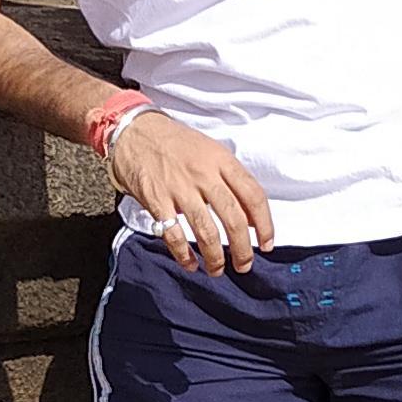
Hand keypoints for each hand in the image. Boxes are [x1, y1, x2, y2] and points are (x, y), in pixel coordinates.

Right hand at [109, 107, 275, 273]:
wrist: (134, 130)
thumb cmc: (176, 143)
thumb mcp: (210, 151)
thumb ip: (230, 180)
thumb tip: (251, 217)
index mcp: (221, 160)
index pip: (253, 195)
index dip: (265, 224)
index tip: (267, 244)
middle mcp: (204, 174)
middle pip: (233, 218)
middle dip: (242, 249)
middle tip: (245, 265)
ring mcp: (179, 187)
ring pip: (206, 231)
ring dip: (215, 257)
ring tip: (217, 270)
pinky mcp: (156, 199)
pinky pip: (174, 234)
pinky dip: (184, 255)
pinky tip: (190, 264)